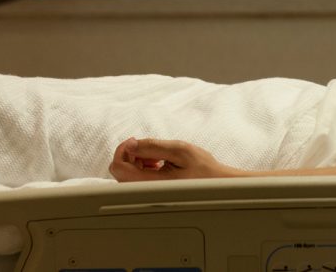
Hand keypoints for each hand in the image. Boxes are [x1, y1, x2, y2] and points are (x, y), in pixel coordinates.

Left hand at [109, 137, 239, 181]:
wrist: (216, 184)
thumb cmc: (203, 168)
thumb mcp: (180, 150)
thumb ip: (153, 147)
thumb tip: (131, 144)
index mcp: (150, 183)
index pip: (118, 167)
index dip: (123, 149)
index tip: (137, 142)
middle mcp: (145, 191)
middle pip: (119, 170)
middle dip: (131, 154)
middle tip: (151, 150)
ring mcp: (147, 193)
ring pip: (126, 174)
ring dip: (137, 161)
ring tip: (158, 158)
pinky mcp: (151, 193)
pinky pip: (135, 179)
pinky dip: (141, 167)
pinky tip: (158, 164)